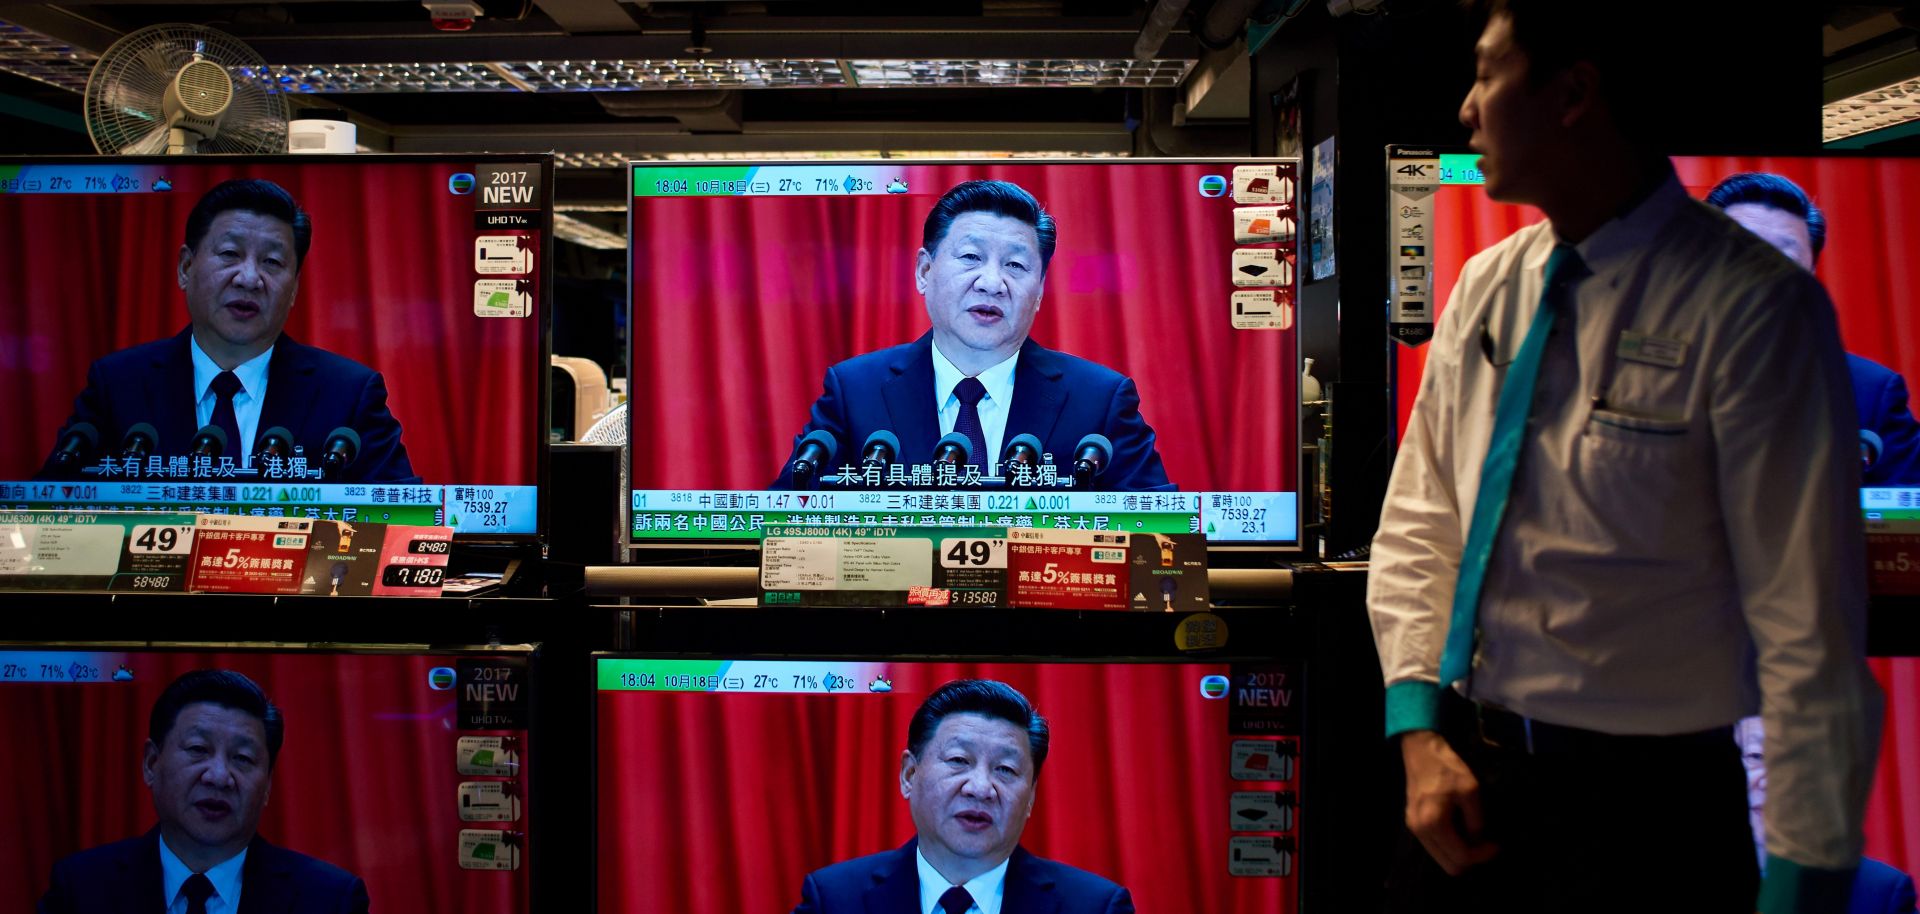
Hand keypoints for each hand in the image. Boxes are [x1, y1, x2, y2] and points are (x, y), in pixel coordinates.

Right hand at [1401, 729, 1499, 874]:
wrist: (1421, 751)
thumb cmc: (1447, 768)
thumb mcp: (1470, 790)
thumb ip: (1476, 821)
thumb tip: (1479, 841)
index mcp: (1434, 823)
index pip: (1461, 857)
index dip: (1482, 855)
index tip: (1495, 843)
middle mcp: (1420, 831)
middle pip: (1450, 866)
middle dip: (1471, 858)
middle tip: (1484, 843)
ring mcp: (1414, 829)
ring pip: (1442, 860)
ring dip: (1460, 854)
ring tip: (1474, 836)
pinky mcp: (1414, 824)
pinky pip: (1435, 848)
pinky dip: (1450, 846)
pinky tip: (1460, 830)